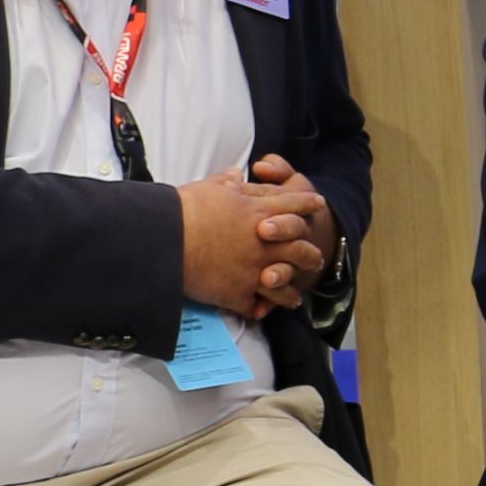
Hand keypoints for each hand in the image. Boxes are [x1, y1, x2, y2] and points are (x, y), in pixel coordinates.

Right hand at [176, 167, 322, 315]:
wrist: (167, 240)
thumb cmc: (186, 209)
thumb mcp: (210, 188)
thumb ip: (229, 183)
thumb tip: (237, 172)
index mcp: (260, 212)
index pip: (294, 205)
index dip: (308, 204)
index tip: (318, 204)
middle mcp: (265, 242)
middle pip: (301, 248)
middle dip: (311, 254)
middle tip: (315, 257)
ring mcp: (255, 270)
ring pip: (285, 282)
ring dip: (291, 290)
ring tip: (296, 297)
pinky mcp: (239, 294)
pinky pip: (257, 306)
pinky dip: (260, 310)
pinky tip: (263, 312)